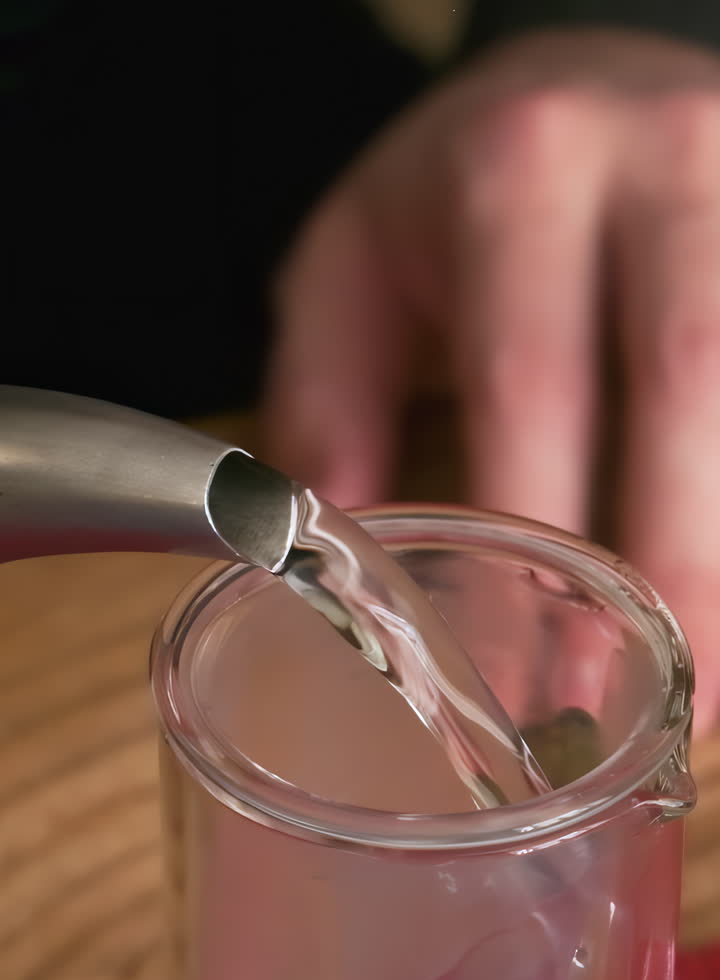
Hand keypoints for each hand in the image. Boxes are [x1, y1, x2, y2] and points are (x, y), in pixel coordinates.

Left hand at [264, 29, 719, 733]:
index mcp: (525, 174)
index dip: (539, 541)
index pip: (534, 380)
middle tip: (676, 720)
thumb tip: (315, 555)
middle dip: (689, 568)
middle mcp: (666, 174)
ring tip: (712, 692)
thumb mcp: (354, 259)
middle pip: (694, 389)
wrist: (591, 83)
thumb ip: (325, 391)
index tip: (526, 675)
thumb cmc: (461, 186)